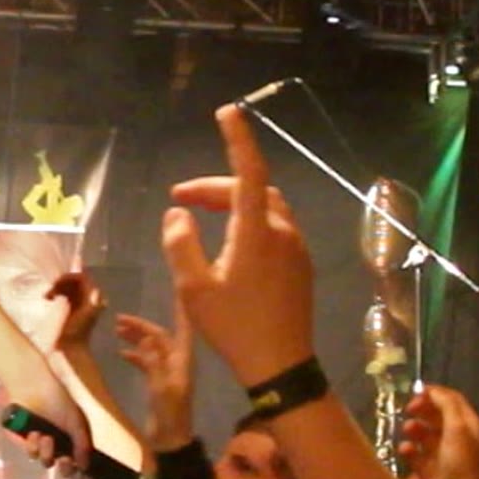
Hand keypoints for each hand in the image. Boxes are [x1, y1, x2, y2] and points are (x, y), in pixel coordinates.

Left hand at [8, 365, 93, 471]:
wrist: (33, 388)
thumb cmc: (58, 401)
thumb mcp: (77, 423)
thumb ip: (83, 445)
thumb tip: (86, 466)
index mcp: (74, 439)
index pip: (82, 463)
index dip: (84, 475)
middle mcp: (59, 444)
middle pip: (64, 468)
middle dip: (66, 469)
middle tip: (65, 462)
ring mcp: (42, 444)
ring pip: (46, 462)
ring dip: (48, 452)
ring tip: (46, 437)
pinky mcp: (24, 442)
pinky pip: (31, 453)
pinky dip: (34, 446)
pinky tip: (34, 433)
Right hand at [46, 271, 105, 350]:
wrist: (71, 348)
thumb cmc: (78, 332)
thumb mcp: (86, 315)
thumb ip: (91, 301)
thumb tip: (94, 288)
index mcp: (93, 297)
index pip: (82, 278)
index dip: (69, 278)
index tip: (56, 284)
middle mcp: (88, 296)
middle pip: (74, 280)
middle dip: (62, 283)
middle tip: (51, 290)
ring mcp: (79, 301)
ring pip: (68, 286)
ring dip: (57, 288)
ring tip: (48, 296)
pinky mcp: (71, 306)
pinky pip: (64, 293)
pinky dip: (56, 292)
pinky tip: (49, 298)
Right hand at [116, 308, 194, 449]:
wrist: (172, 439)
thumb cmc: (170, 412)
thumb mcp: (162, 386)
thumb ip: (154, 361)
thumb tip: (145, 337)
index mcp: (183, 359)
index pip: (182, 326)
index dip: (180, 308)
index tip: (176, 289)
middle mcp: (177, 360)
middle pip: (160, 335)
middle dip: (142, 325)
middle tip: (119, 319)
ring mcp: (168, 371)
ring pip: (152, 346)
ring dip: (136, 337)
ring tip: (117, 330)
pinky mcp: (159, 381)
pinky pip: (147, 361)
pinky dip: (135, 355)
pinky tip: (121, 353)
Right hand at [161, 104, 315, 386]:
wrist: (282, 366)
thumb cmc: (234, 328)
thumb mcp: (193, 288)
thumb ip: (181, 244)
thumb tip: (178, 214)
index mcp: (256, 232)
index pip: (248, 171)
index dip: (237, 139)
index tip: (227, 113)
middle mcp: (281, 232)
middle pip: (250, 190)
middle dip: (214, 186)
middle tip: (179, 197)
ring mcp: (296, 249)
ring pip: (265, 207)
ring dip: (234, 202)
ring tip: (201, 215)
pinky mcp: (301, 266)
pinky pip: (274, 227)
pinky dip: (249, 220)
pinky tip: (228, 243)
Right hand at [399, 384, 478, 478]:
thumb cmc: (460, 460)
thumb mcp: (458, 427)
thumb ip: (446, 404)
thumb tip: (431, 389)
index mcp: (469, 427)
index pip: (453, 402)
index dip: (436, 394)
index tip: (416, 391)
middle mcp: (457, 440)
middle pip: (438, 417)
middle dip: (422, 410)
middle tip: (408, 409)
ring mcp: (442, 457)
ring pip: (425, 436)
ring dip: (414, 429)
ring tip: (407, 429)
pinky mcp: (429, 473)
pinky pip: (415, 456)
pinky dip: (408, 450)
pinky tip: (404, 449)